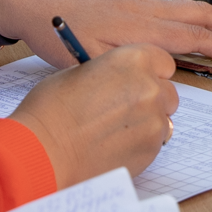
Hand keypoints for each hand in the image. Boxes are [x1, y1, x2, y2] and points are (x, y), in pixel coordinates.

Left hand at [0, 0, 211, 65]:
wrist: (35, 0)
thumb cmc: (56, 31)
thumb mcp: (87, 58)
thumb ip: (124, 69)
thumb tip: (160, 80)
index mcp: (141, 26)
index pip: (196, 36)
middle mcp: (148, 10)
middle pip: (204, 17)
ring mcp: (142, 3)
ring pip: (192, 9)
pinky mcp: (133, 2)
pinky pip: (178, 7)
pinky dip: (201, 16)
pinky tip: (203, 25)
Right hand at [8, 43, 176, 184]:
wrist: (44, 152)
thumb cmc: (51, 110)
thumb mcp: (79, 73)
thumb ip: (110, 73)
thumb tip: (119, 80)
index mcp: (132, 60)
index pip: (162, 61)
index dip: (150, 72)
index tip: (139, 80)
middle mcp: (150, 87)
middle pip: (166, 91)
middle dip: (150, 99)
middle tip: (123, 109)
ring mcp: (154, 120)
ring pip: (162, 119)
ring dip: (146, 123)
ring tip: (113, 130)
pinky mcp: (152, 149)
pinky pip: (155, 143)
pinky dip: (140, 144)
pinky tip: (113, 146)